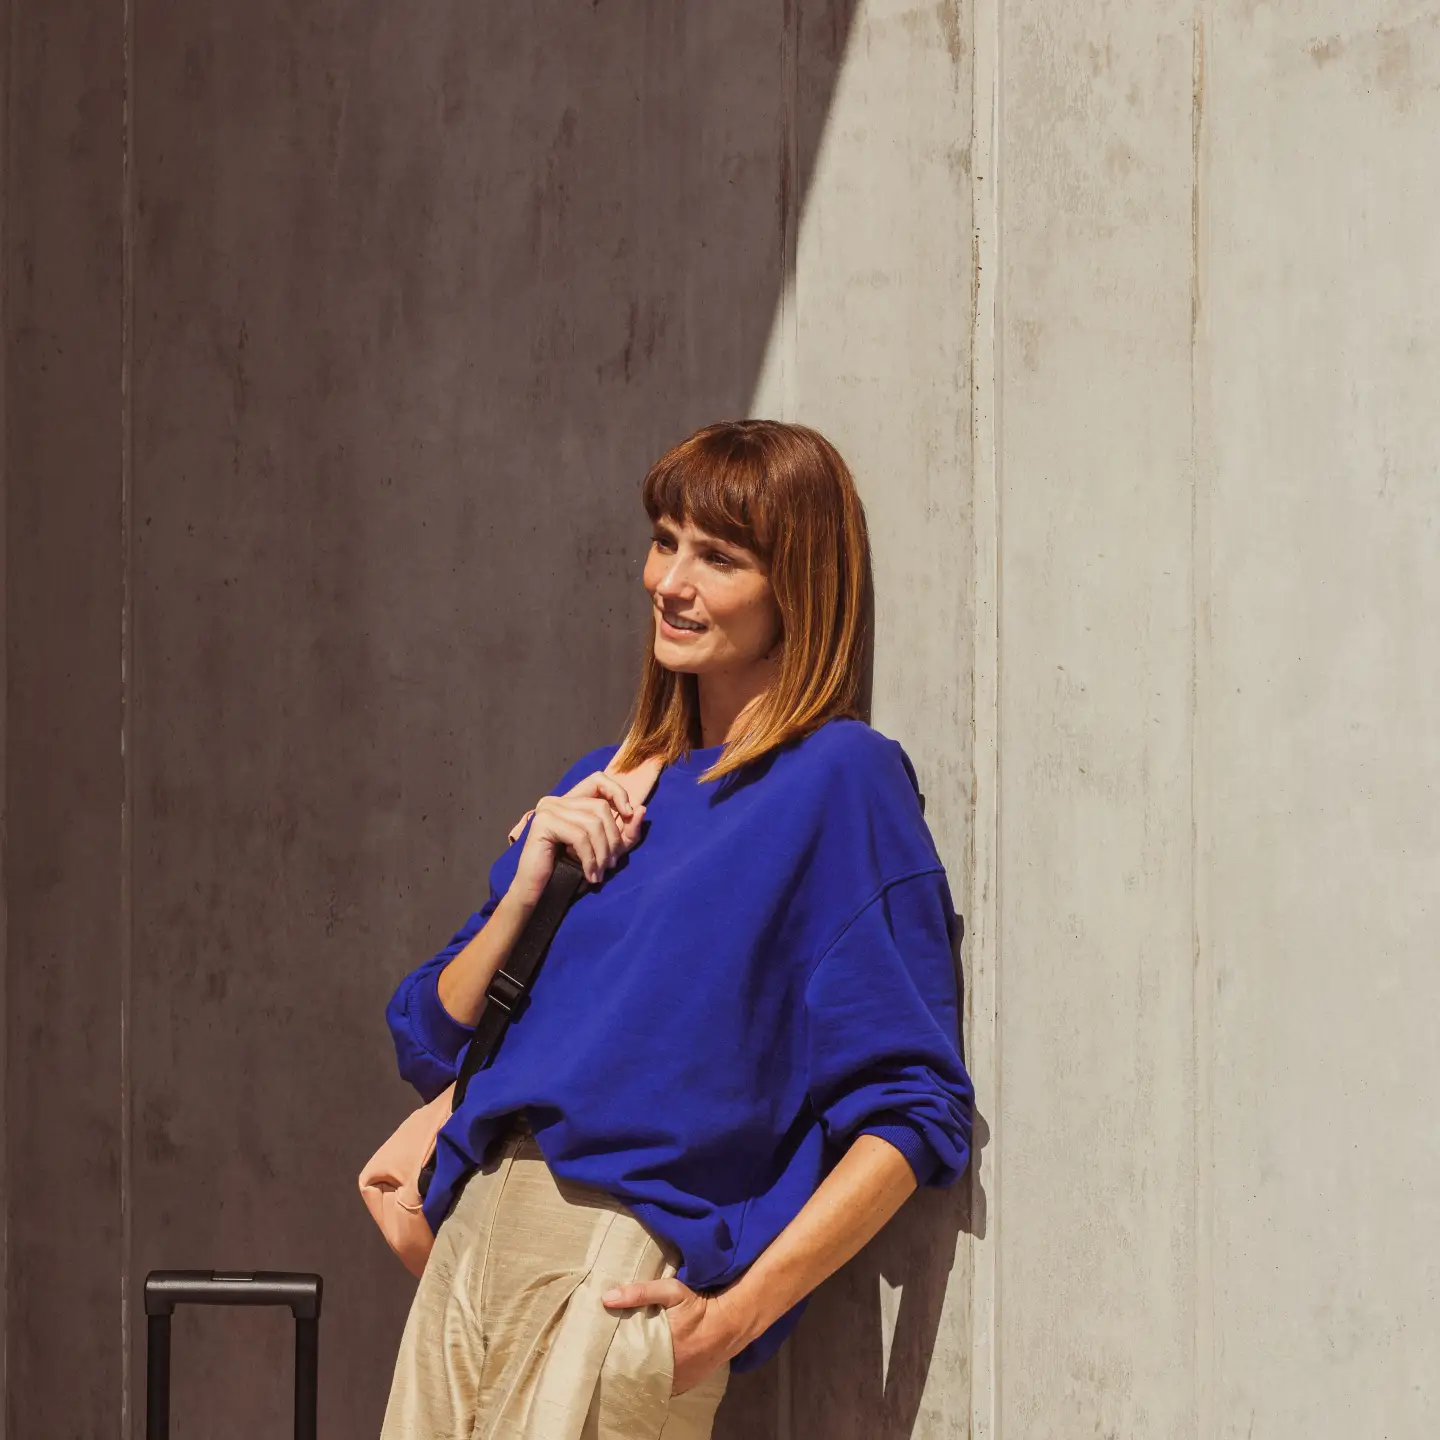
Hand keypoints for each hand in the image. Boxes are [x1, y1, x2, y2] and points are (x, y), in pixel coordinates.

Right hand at [508, 771, 645, 908]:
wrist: (540, 893)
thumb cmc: (570, 871)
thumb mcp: (606, 850)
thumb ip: (625, 833)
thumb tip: (641, 810)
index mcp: (570, 801)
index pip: (599, 779)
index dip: (617, 793)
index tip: (629, 814)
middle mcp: (557, 800)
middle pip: (600, 807)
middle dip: (612, 838)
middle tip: (611, 864)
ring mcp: (548, 809)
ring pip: (592, 823)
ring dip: (602, 852)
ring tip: (601, 872)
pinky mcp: (543, 823)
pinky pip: (579, 837)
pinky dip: (590, 858)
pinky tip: (591, 875)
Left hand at [601, 1278, 743, 1395]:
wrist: (732, 1321)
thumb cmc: (699, 1305)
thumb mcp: (671, 1291)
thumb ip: (640, 1293)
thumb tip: (607, 1298)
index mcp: (661, 1348)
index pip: (630, 1361)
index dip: (618, 1359)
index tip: (607, 1355)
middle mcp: (670, 1369)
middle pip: (641, 1374)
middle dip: (629, 1369)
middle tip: (617, 1361)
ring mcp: (680, 1380)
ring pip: (654, 1384)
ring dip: (645, 1377)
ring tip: (631, 1369)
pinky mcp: (689, 1383)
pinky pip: (668, 1388)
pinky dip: (659, 1382)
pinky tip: (652, 1375)